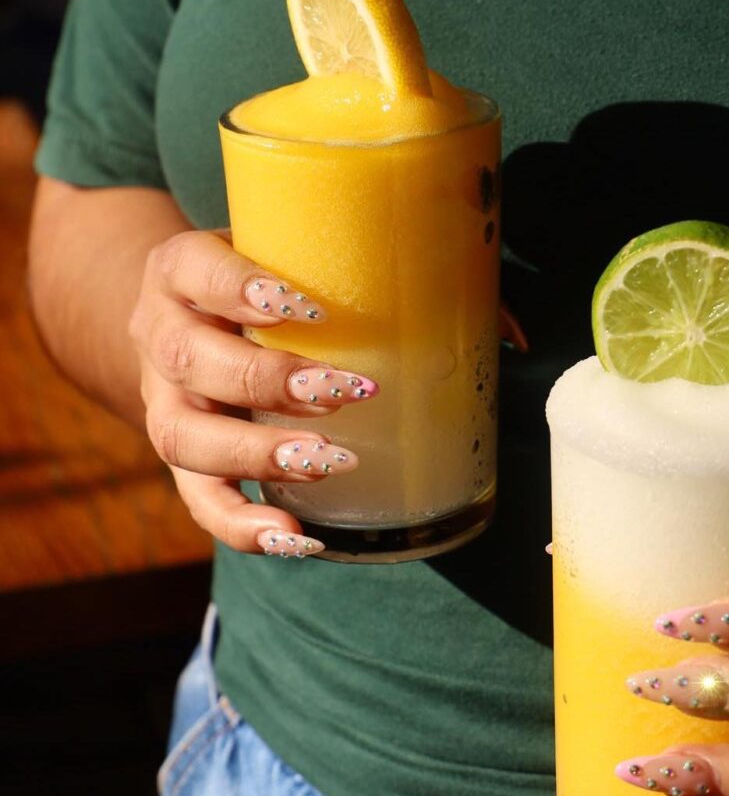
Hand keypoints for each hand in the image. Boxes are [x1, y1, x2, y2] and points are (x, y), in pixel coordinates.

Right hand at [128, 230, 377, 555]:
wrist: (184, 319)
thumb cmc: (260, 287)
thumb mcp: (285, 258)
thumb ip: (357, 271)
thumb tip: (500, 318)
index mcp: (179, 273)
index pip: (195, 269)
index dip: (241, 288)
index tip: (310, 310)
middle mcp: (160, 336)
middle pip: (190, 361)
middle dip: (266, 382)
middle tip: (339, 394)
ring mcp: (162, 402)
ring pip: (183, 437)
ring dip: (259, 454)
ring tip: (327, 461)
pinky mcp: (181, 460)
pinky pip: (200, 501)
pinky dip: (244, 525)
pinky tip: (298, 537)